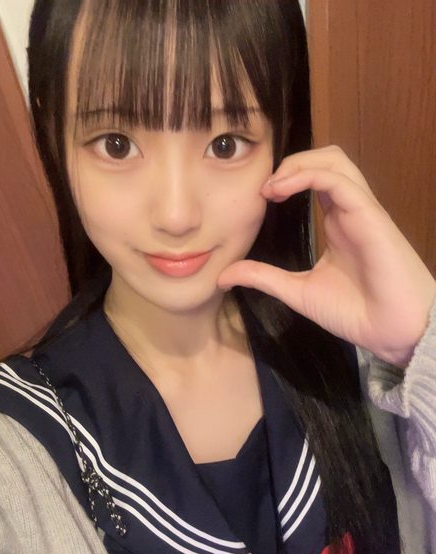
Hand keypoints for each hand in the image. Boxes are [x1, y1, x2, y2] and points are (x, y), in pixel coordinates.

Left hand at [218, 146, 435, 367]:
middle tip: (264, 188)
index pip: (314, 178)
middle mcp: (349, 209)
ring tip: (272, 186)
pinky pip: (340, 180)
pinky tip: (282, 190)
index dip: (284, 177)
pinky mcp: (371, 216)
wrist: (391, 332)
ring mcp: (361, 210)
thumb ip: (264, 278)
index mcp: (337, 221)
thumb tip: (224, 275)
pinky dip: (308, 176)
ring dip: (298, 163)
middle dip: (291, 162)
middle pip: (326, 158)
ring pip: (334, 160)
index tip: (258, 197)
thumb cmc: (355, 311)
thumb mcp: (297, 291)